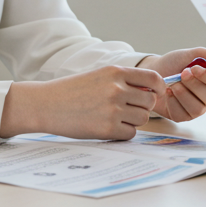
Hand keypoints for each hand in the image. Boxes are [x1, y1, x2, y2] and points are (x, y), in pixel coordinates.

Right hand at [0, 66, 164, 139]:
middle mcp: (117, 89)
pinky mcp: (107, 129)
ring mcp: (113, 109)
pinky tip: (107, 127)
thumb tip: (151, 91)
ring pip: (142, 119)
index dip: (159, 88)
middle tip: (126, 109)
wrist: (46, 104)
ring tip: (113, 118)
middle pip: (149, 102)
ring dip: (132, 121)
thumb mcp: (99, 75)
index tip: (156, 94)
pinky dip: (123, 133)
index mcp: (115, 72)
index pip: (153, 78)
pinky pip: (130, 133)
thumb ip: (124, 80)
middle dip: (142, 107)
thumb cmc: (72, 90)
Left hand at [136, 48, 205, 121]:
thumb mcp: (194, 54)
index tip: (197, 68)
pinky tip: (168, 92)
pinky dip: (173, 102)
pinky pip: (183, 114)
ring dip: (183, 94)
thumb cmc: (173, 62)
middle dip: (195, 84)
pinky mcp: (182, 116)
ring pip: (198, 109)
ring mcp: (196, 108)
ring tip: (173, 84)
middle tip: (183, 72)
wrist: (152, 71)